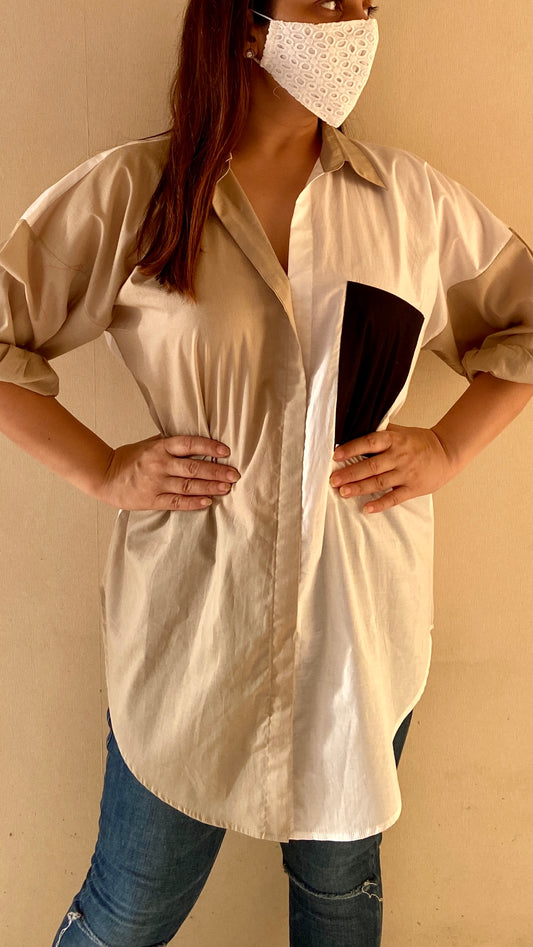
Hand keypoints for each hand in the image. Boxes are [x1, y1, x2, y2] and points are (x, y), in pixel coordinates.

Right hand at [97, 435, 240, 510]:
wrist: (105, 476)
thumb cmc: (130, 458)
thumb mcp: (150, 444)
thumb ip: (171, 443)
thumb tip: (199, 441)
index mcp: (160, 447)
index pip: (189, 444)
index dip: (209, 446)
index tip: (226, 451)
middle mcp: (160, 464)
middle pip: (194, 468)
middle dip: (216, 471)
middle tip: (234, 474)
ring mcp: (156, 483)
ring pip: (188, 486)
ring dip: (210, 487)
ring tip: (227, 488)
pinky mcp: (152, 500)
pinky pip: (177, 502)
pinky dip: (194, 503)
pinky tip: (208, 502)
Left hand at [329, 424, 454, 513]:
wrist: (447, 453)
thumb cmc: (419, 442)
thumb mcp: (401, 432)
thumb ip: (381, 432)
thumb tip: (355, 427)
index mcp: (395, 440)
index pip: (370, 442)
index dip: (352, 448)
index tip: (336, 455)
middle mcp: (399, 456)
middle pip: (371, 466)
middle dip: (350, 473)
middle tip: (333, 480)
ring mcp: (406, 473)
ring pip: (380, 482)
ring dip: (360, 488)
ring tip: (343, 492)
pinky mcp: (413, 488)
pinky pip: (395, 498)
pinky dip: (381, 504)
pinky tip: (367, 508)